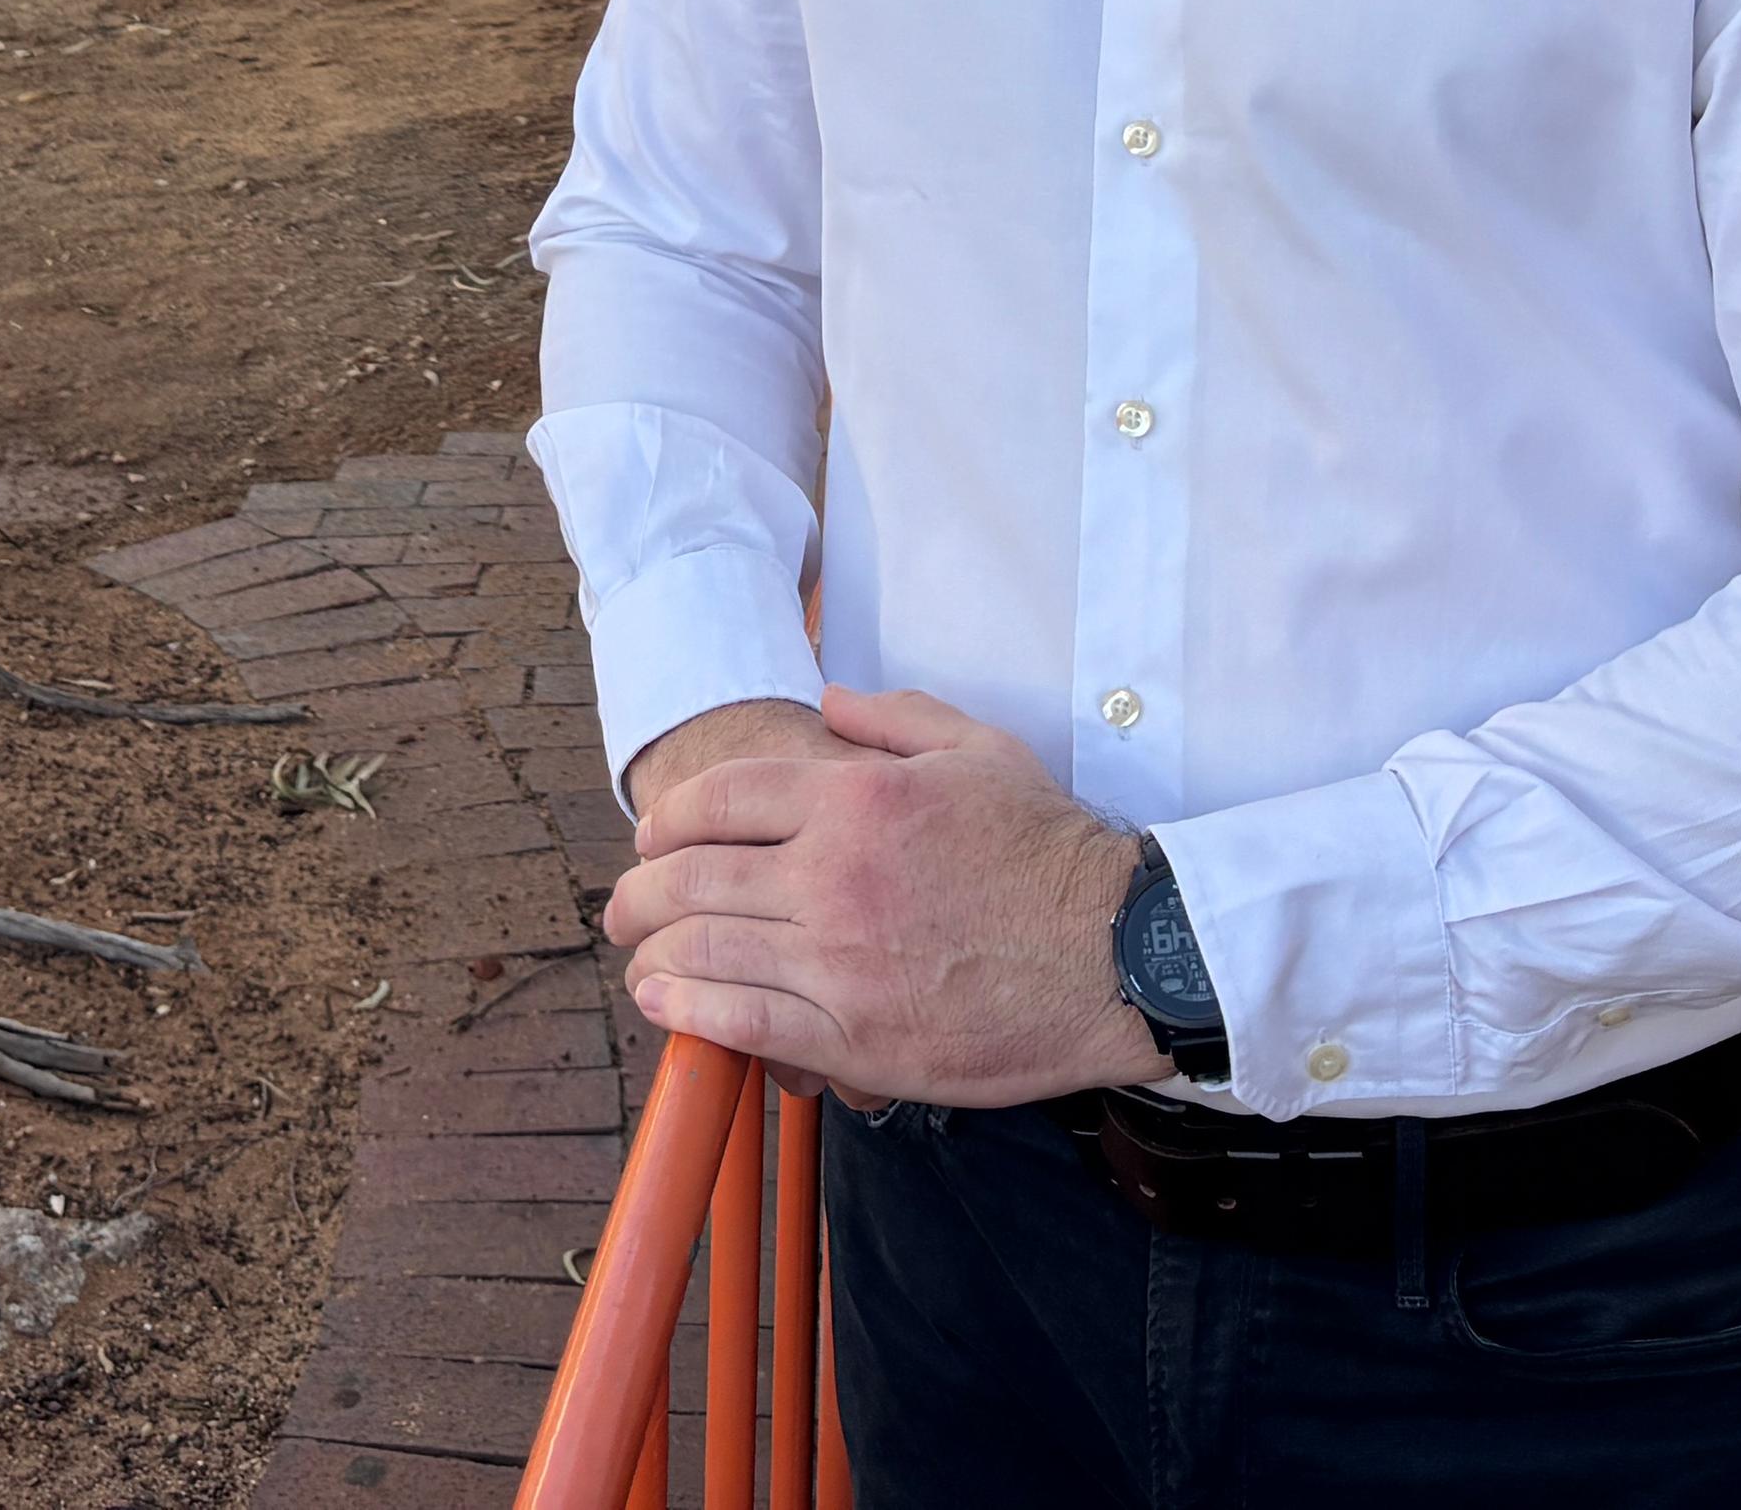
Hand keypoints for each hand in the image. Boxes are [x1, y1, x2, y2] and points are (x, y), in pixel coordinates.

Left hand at [607, 685, 1170, 1109]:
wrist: (1117, 955)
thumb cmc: (1053, 851)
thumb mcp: (980, 749)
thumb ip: (894, 718)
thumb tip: (829, 701)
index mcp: (857, 798)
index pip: (722, 798)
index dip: (671, 817)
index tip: (653, 835)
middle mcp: (833, 875)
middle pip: (693, 877)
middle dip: (640, 891)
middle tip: (624, 905)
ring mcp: (840, 962)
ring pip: (705, 952)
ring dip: (653, 953)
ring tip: (639, 959)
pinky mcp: (857, 1039)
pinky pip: (745, 1022)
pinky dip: (690, 1011)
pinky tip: (668, 1004)